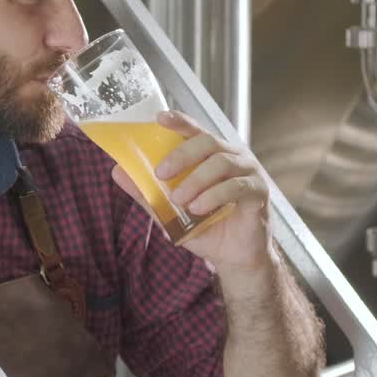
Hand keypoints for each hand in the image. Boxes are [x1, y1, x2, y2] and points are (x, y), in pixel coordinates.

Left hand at [110, 110, 272, 271]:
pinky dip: (214, 195)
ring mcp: (248, 171)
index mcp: (210, 154)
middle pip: (207, 141)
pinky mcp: (259, 191)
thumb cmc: (204, 228)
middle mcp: (232, 156)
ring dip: (195, 180)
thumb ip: (147, 192)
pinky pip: (236, 186)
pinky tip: (198, 208)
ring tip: (179, 200)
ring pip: (221, 162)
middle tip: (160, 173)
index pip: (194, 130)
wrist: (232, 258)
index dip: (179, 121)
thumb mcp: (169, 212)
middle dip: (181, 155)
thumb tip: (118, 172)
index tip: (159, 118)